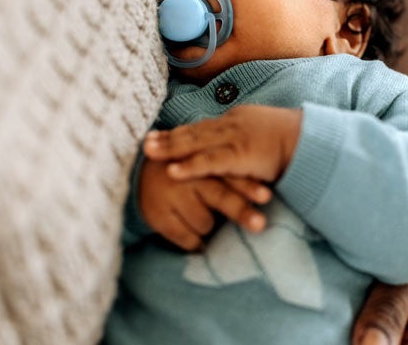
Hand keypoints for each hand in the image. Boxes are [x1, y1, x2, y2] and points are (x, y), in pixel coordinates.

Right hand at [139, 157, 272, 250]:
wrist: (139, 172)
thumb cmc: (187, 174)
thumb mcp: (208, 171)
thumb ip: (232, 179)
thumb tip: (268, 197)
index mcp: (207, 165)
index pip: (233, 178)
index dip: (250, 187)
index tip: (267, 197)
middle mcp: (191, 178)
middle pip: (222, 198)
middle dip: (242, 212)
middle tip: (260, 225)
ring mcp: (173, 197)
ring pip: (206, 224)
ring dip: (209, 226)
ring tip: (199, 216)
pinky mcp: (158, 215)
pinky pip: (187, 239)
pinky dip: (194, 241)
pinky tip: (191, 233)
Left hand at [144, 105, 301, 182]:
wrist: (314, 142)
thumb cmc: (297, 142)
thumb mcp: (268, 136)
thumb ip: (251, 141)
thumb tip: (243, 150)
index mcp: (239, 120)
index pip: (204, 126)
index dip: (181, 131)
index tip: (161, 134)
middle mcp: (233, 125)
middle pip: (194, 131)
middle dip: (169, 136)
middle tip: (146, 141)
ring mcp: (236, 138)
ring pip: (196, 143)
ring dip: (171, 148)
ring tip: (149, 152)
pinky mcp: (241, 156)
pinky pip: (210, 162)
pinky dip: (190, 166)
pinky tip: (172, 171)